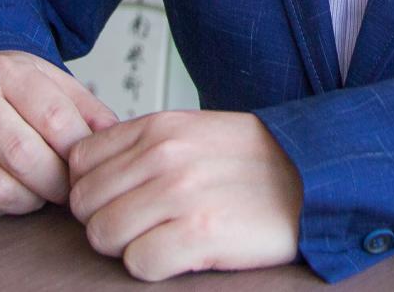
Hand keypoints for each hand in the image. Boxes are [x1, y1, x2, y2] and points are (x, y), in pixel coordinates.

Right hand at [0, 50, 118, 223]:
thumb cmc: (8, 91)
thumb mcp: (52, 84)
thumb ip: (88, 111)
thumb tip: (117, 143)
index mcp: (5, 72)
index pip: (54, 120)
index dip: (77, 153)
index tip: (86, 166)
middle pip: (24, 158)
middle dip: (56, 184)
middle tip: (65, 188)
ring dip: (29, 200)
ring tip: (35, 186)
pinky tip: (5, 187)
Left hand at [67, 110, 303, 281]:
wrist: (314, 178)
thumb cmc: (254, 161)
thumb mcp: (194, 130)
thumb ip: (142, 144)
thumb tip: (88, 170)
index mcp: (158, 126)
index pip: (79, 160)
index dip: (92, 186)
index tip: (115, 198)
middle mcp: (164, 156)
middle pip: (84, 202)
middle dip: (105, 219)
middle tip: (140, 225)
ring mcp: (180, 195)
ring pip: (103, 234)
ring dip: (126, 245)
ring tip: (160, 239)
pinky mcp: (199, 235)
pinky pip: (138, 263)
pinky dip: (152, 266)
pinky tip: (178, 255)